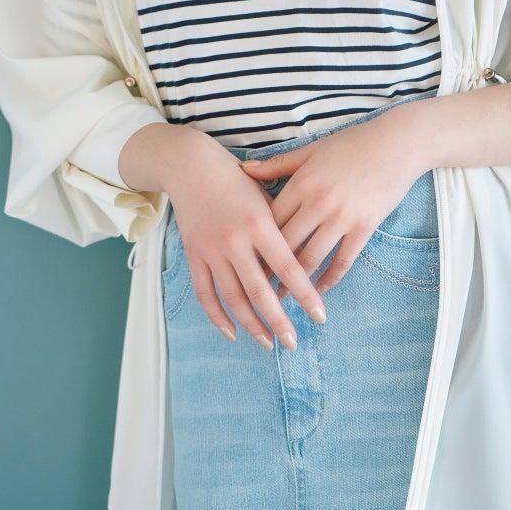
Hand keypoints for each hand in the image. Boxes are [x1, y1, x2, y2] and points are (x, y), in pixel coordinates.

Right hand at [162, 134, 327, 349]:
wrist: (190, 166)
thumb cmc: (236, 180)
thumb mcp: (265, 196)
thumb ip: (281, 229)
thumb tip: (298, 264)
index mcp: (259, 223)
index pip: (287, 267)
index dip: (304, 294)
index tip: (320, 316)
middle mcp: (235, 240)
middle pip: (260, 290)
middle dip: (279, 320)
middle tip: (294, 343)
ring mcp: (211, 250)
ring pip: (233, 297)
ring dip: (251, 324)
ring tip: (269, 343)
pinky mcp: (194, 255)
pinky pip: (205, 293)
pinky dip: (217, 316)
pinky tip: (232, 333)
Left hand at [238, 114, 422, 299]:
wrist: (397, 143)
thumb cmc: (352, 144)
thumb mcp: (311, 150)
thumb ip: (277, 164)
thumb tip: (243, 169)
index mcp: (302, 183)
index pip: (269, 220)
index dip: (253, 242)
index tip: (241, 260)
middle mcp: (318, 202)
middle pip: (285, 244)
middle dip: (266, 269)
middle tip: (252, 288)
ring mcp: (342, 217)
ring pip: (311, 257)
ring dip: (294, 282)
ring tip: (280, 299)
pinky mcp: (364, 226)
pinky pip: (343, 260)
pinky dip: (329, 279)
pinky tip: (319, 291)